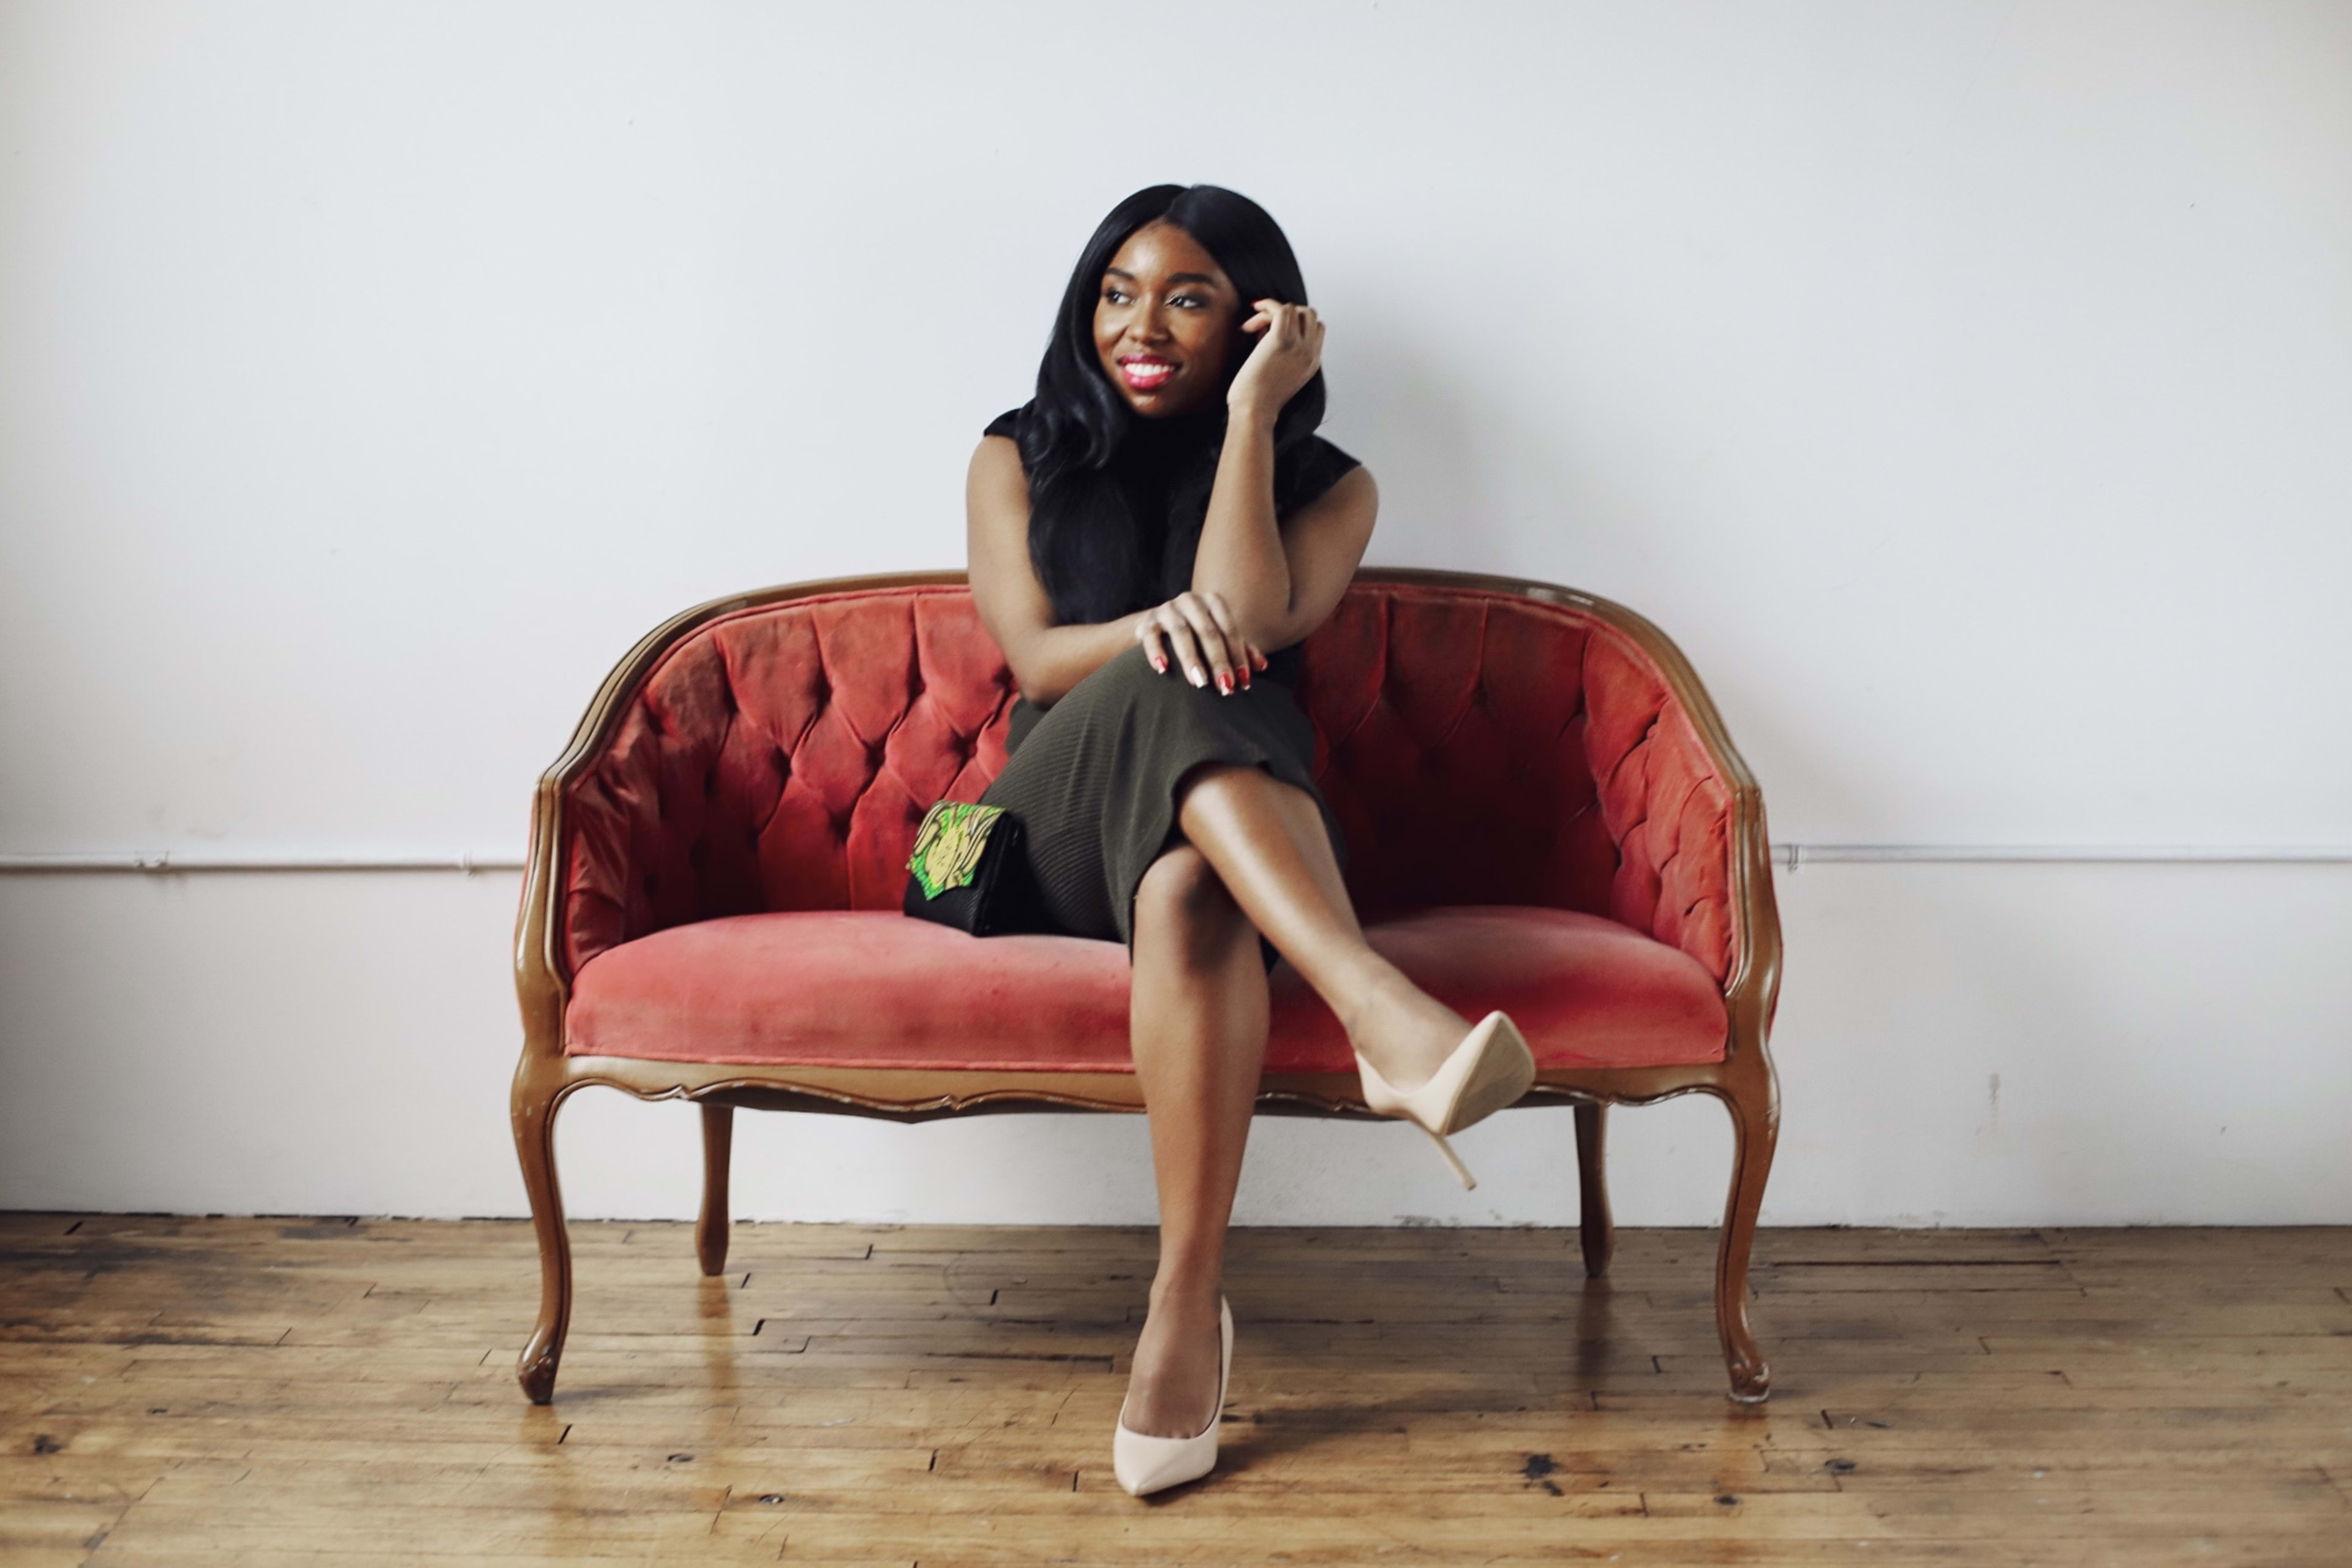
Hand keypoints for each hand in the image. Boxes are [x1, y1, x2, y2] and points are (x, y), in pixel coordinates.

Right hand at [1135, 591, 1268, 695]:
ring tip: (1198, 682)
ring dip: (1191, 659)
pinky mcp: (1147, 621)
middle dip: (1218, 661)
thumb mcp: (1219, 638)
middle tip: (1224, 688)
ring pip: (1181, 632)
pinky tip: (1162, 670)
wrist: (1157, 626)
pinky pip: (1150, 635)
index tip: (1243, 682)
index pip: (1229, 630)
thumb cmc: (1196, 635)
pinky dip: (1156, 652)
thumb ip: (1241, 649)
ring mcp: (1167, 609)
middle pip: (1208, 631)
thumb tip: (1263, 666)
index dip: (1238, 656)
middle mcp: (1191, 601)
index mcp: (1213, 602)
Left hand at [1227, 299, 1323, 424]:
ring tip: (1251, 326)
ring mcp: (1298, 346)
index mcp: (1312, 362)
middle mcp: (1309, 353)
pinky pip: (1280, 309)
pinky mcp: (1280, 341)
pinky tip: (1252, 315)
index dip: (1296, 322)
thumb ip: (1280, 352)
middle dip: (1287, 312)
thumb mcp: (1278, 374)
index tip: (1273, 330)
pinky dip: (1266, 306)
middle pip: (1310, 314)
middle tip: (1264, 324)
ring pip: (1294, 308)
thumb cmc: (1257, 399)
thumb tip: (1265, 327)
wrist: (1253, 412)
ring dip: (1271, 311)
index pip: (1317, 327)